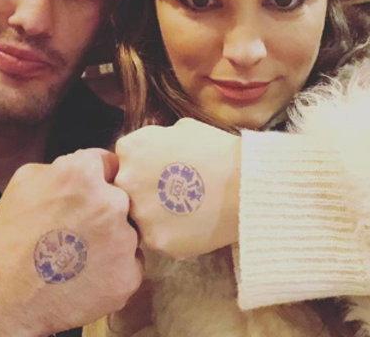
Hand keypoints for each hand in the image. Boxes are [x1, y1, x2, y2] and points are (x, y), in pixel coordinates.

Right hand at [0, 149, 142, 336]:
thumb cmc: (8, 239)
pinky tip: (87, 276)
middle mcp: (111, 203)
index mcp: (84, 174)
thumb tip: (85, 166)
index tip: (88, 192)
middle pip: (121, 197)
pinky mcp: (128, 275)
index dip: (97, 177)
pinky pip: (130, 263)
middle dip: (104, 208)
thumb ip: (63, 166)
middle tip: (79, 228)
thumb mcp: (25, 181)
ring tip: (79, 256)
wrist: (1, 300)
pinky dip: (114, 269)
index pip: (108, 162)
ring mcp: (123, 241)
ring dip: (111, 239)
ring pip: (128, 231)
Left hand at [115, 118, 240, 259]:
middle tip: (172, 191)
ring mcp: (139, 213)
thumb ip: (155, 139)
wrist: (245, 182)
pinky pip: (158, 238)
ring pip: (139, 217)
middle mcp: (126, 180)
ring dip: (156, 215)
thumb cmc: (217, 149)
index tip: (160, 170)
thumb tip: (147, 149)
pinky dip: (172, 234)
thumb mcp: (181, 129)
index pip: (124, 160)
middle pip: (125, 190)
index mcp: (130, 149)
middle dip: (144, 191)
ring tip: (185, 209)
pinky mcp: (156, 240)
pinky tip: (192, 224)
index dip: (143, 166)